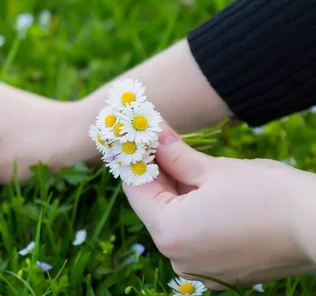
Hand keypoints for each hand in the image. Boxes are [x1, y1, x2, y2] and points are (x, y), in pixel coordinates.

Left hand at [124, 122, 315, 288]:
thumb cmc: (269, 196)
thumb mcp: (212, 169)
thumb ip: (173, 154)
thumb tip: (152, 134)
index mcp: (170, 234)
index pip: (137, 189)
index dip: (135, 157)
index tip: (135, 134)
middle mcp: (178, 259)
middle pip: (155, 206)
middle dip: (156, 171)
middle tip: (154, 138)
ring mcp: (199, 269)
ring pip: (174, 220)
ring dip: (174, 189)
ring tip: (176, 153)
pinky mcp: (219, 270)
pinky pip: (193, 234)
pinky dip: (192, 210)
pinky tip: (198, 182)